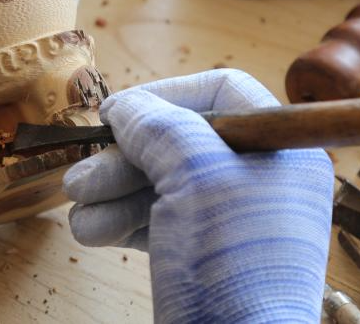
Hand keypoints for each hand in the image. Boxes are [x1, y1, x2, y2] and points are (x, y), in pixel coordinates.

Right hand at [64, 70, 332, 322]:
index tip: (116, 115)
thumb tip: (126, 106)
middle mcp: (260, 182)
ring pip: (161, 185)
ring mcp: (231, 223)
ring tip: (78, 211)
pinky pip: (158, 223)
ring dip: (112, 193)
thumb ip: (159, 127)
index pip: (223, 94)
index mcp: (282, 151)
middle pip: (180, 142)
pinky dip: (122, 224)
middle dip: (123, 158)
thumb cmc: (229, 264)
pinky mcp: (205, 259)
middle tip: (79, 179)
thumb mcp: (194, 176)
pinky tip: (90, 234)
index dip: (166, 95)